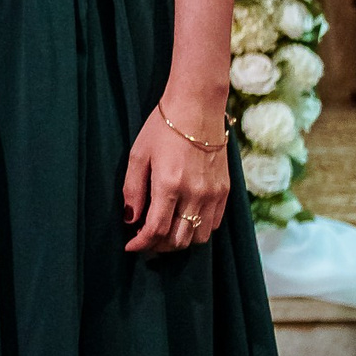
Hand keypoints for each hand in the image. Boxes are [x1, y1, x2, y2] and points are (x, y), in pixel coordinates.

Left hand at [123, 102, 230, 254]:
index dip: (142, 243)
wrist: (197, 109)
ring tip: (163, 233)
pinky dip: (196, 230)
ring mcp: (213, 194)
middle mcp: (195, 193)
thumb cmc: (161, 129)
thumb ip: (132, 190)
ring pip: (197, 237)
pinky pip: (213, 224)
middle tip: (144, 241)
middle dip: (158, 246)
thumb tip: (130, 219)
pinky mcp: (225, 191)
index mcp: (169, 184)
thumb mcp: (138, 156)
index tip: (131, 246)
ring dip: (178, 242)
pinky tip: (183, 222)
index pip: (156, 229)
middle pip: (178, 239)